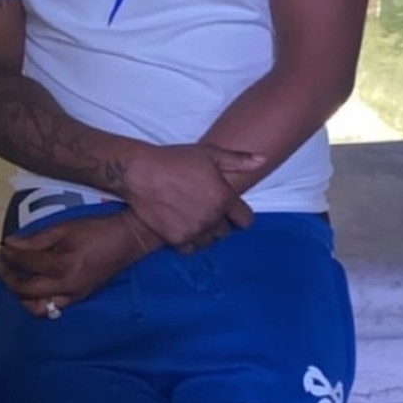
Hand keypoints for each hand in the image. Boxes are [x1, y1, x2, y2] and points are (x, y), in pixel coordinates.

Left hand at [0, 212, 140, 315]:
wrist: (129, 240)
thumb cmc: (97, 229)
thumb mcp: (64, 228)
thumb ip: (36, 239)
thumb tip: (10, 244)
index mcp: (62, 265)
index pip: (25, 264)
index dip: (9, 255)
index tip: (2, 247)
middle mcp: (66, 286)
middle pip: (26, 291)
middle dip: (10, 278)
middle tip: (5, 265)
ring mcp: (74, 296)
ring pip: (38, 309)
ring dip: (22, 297)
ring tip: (18, 281)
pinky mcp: (80, 298)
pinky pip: (53, 308)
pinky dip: (39, 301)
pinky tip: (36, 288)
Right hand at [122, 142, 262, 247]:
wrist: (140, 172)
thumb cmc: (175, 160)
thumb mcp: (209, 154)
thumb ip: (238, 160)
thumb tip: (262, 160)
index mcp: (224, 198)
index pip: (245, 220)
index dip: (239, 216)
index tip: (232, 212)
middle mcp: (212, 218)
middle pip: (225, 232)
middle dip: (219, 223)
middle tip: (205, 210)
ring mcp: (194, 230)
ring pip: (208, 241)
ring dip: (204, 233)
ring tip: (193, 219)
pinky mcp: (176, 239)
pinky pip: (190, 249)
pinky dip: (188, 241)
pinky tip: (181, 227)